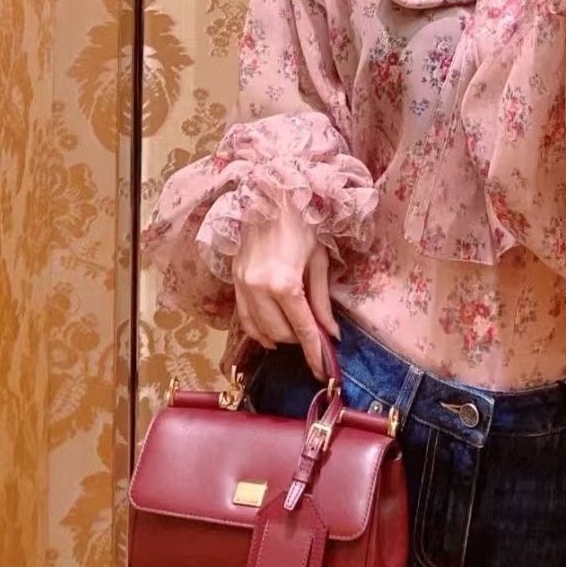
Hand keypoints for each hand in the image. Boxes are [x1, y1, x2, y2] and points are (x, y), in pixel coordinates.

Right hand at [233, 195, 338, 383]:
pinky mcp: (234, 281)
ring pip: (260, 330)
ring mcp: (242, 286)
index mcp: (285, 282)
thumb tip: (331, 333)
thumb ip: (322, 300)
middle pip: (281, 334)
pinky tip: (271, 334)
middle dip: (300, 340)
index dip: (315, 353)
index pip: (303, 329)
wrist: (270, 195)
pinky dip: (258, 331)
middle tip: (316, 335)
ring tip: (296, 331)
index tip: (323, 371)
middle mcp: (259, 288)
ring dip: (281, 337)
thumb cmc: (302, 223)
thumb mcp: (319, 261)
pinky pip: (244, 319)